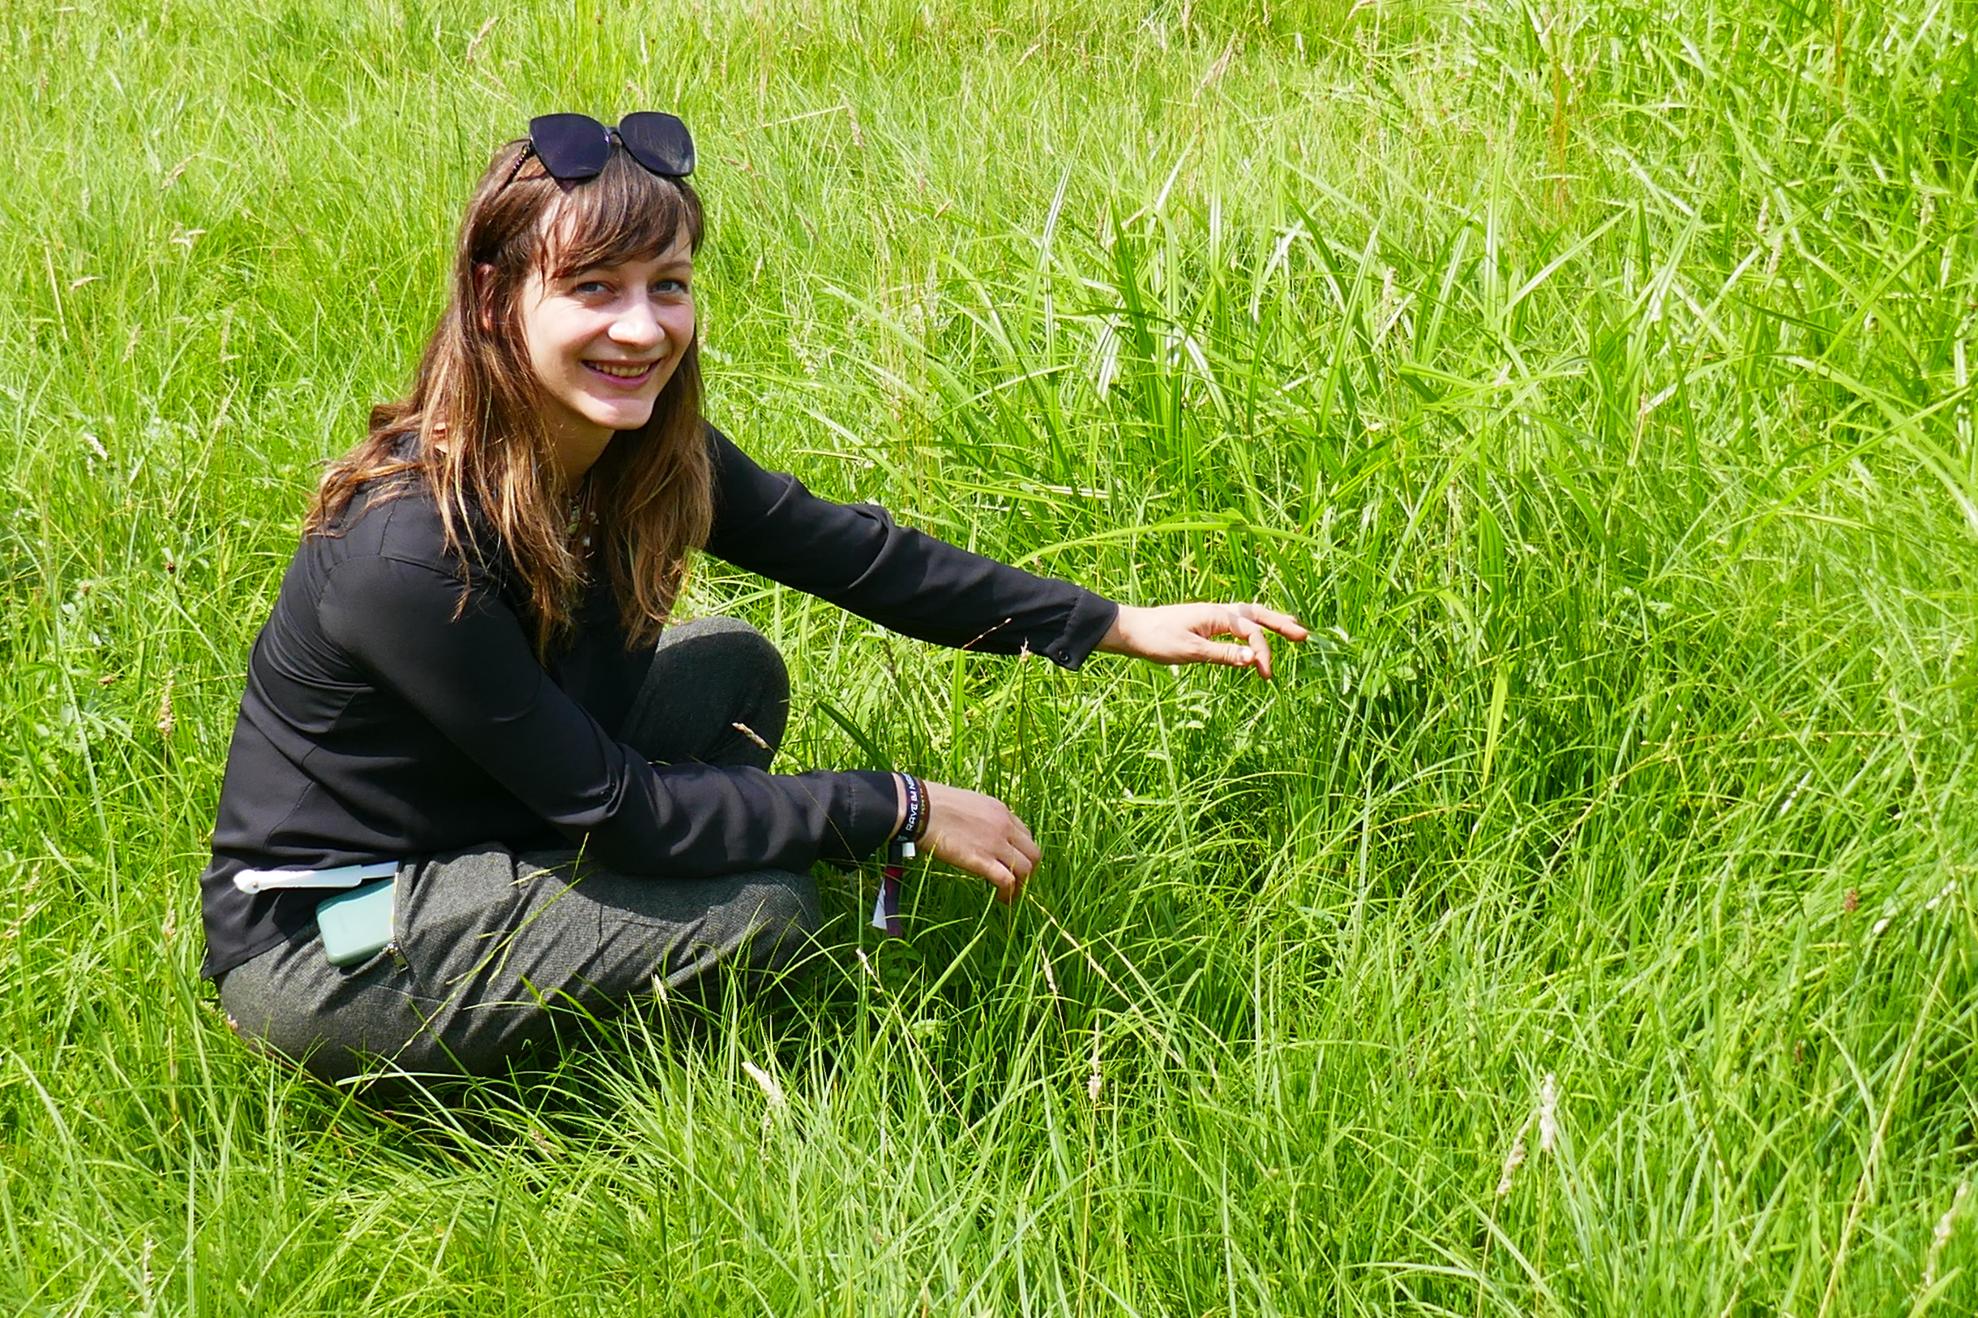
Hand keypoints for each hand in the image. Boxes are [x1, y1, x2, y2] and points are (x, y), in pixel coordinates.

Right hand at [906, 780, 1039, 903]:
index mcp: (1000, 810)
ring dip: (1021, 886)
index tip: (1012, 862)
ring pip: (1025, 869)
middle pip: (1033, 853)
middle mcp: (1004, 826)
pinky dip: (1009, 893)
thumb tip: (975, 830)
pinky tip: (1002, 899)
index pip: (1025, 834)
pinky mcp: (982, 860)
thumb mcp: (967, 803)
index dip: (1021, 851)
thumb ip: (979, 817)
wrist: (920, 809)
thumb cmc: (933, 805)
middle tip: (1016, 882)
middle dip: (1029, 870)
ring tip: (1009, 896)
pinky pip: (1007, 880)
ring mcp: (995, 843)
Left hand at [1097, 601, 1308, 678]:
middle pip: (1257, 615)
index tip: (1266, 675)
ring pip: (1248, 617)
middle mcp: (1218, 612)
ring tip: (1290, 628)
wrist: (1130, 632)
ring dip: (1269, 623)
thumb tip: (1252, 658)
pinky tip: (1255, 638)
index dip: (1262, 652)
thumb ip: (1222, 654)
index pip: (1250, 632)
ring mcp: (1211, 617)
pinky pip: (1236, 624)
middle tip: (1304, 635)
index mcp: (1217, 615)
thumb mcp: (1190, 651)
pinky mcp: (1205, 625)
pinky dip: (1251, 629)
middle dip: (1281, 625)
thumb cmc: (1156, 640)